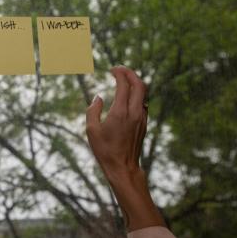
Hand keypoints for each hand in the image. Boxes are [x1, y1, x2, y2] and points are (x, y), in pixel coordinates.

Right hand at [86, 66, 163, 230]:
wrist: (123, 167)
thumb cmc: (105, 150)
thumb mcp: (91, 130)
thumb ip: (93, 110)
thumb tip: (98, 97)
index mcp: (121, 112)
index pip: (125, 84)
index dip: (120, 73)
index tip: (112, 69)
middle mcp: (134, 112)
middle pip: (140, 84)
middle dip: (131, 73)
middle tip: (120, 70)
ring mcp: (141, 118)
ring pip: (144, 93)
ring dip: (136, 83)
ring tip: (125, 80)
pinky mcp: (143, 123)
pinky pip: (143, 102)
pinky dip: (137, 94)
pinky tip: (128, 96)